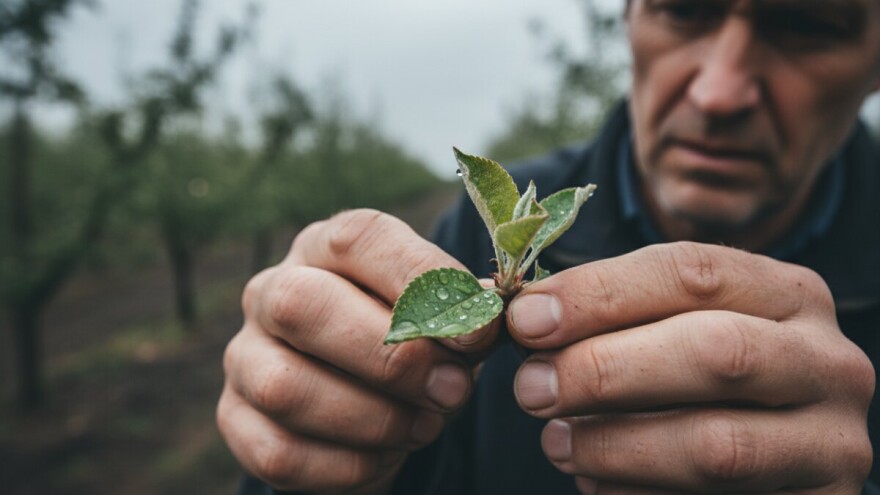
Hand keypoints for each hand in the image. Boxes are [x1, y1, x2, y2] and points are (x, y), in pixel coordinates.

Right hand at [217, 209, 498, 493]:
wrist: (367, 401)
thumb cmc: (412, 344)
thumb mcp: (444, 318)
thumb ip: (465, 314)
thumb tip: (486, 316)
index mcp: (326, 247)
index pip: (359, 238)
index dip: (422, 280)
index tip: (479, 330)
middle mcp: (272, 291)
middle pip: (303, 305)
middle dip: (391, 357)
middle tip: (452, 389)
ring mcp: (245, 355)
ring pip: (285, 387)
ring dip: (372, 418)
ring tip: (426, 425)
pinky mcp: (235, 419)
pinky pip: (278, 452)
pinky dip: (347, 464)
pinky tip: (387, 455)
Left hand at [508, 242, 873, 493]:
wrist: (765, 464)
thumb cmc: (702, 379)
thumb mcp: (672, 328)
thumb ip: (613, 318)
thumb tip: (524, 317)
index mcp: (787, 293)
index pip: (690, 271)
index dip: (598, 293)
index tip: (525, 319)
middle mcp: (826, 361)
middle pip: (715, 351)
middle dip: (606, 369)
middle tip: (531, 388)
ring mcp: (831, 442)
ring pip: (718, 445)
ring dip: (615, 445)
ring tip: (555, 443)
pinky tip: (595, 483)